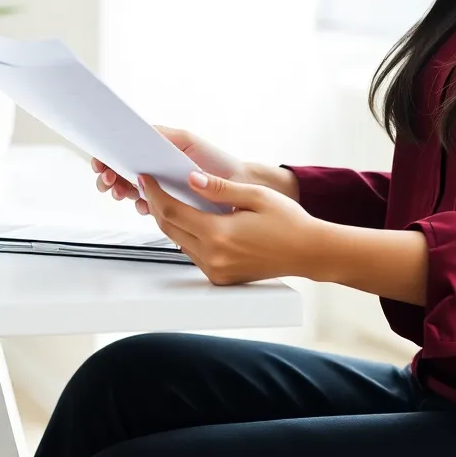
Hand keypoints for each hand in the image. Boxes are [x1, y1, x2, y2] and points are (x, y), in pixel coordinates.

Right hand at [91, 127, 249, 213]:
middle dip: (110, 176)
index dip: (109, 156)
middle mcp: (157, 168)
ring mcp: (162, 187)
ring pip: (131, 189)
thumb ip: (161, 135)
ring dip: (121, 191)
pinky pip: (147, 206)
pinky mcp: (169, 205)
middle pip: (123, 171)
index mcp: (158, 150)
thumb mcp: (186, 141)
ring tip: (122, 191)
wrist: (239, 186)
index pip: (126, 150)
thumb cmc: (216, 160)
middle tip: (109, 180)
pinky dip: (141, 205)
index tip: (101, 162)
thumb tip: (137, 131)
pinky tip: (143, 204)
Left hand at [138, 171, 319, 284]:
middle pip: (169, 229)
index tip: (147, 178)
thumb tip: (192, 179)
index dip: (156, 193)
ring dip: (170, 220)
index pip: (173, 212)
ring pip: (179, 242)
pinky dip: (186, 235)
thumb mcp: (256, 195)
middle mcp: (213, 257)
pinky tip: (190, 219)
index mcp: (220, 234)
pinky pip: (193, 253)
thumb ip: (221, 188)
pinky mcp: (221, 278)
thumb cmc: (289, 222)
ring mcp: (216, 271)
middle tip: (149, 185)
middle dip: (156, 205)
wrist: (308, 252)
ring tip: (166, 198)